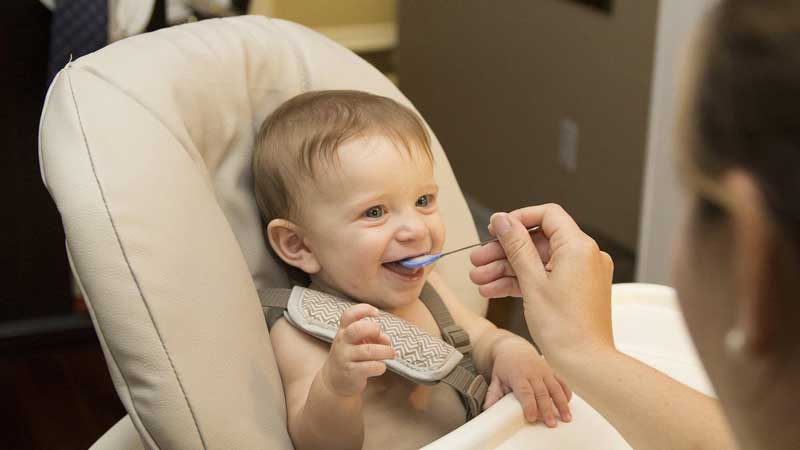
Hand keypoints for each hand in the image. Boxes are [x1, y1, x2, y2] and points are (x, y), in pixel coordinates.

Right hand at [321, 304, 395, 396]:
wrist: (334, 381)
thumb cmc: (351, 356)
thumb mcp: (358, 342)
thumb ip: (373, 336)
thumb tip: (386, 340)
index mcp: (343, 331)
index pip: (349, 315)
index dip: (364, 310)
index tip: (376, 313)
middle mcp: (342, 342)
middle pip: (358, 329)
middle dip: (375, 330)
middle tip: (382, 338)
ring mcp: (345, 357)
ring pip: (369, 350)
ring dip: (385, 351)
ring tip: (391, 354)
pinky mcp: (351, 372)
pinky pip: (370, 367)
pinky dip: (380, 366)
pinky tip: (380, 367)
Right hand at [469, 204, 614, 362]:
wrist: (585, 363)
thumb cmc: (565, 328)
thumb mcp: (532, 281)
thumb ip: (516, 246)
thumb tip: (502, 220)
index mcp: (578, 247)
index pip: (547, 215)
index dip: (518, 219)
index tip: (495, 229)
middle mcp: (585, 256)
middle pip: (538, 241)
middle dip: (504, 250)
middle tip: (478, 260)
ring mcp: (581, 274)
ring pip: (538, 261)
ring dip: (507, 269)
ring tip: (479, 280)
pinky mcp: (576, 291)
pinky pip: (545, 277)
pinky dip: (522, 282)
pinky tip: (494, 290)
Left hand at [484, 338, 571, 426]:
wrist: (514, 348)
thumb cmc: (504, 366)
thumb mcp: (496, 378)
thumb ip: (493, 394)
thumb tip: (487, 409)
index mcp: (518, 375)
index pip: (524, 391)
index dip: (529, 405)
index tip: (532, 418)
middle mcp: (533, 373)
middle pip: (542, 392)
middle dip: (547, 409)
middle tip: (551, 424)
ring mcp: (544, 371)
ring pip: (555, 388)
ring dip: (562, 403)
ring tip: (566, 418)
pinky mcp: (551, 371)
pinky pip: (561, 382)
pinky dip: (566, 392)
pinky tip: (568, 404)